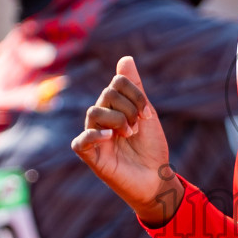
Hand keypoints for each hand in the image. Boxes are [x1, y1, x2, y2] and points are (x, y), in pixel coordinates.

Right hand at [71, 56, 181, 226]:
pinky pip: (82, 140)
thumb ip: (135, 88)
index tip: (147, 115)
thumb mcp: (147, 114)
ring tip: (129, 135)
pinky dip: (94, 134)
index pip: (117, 84)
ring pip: (94, 112)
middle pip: (107, 95)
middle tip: (138, 128)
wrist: (156, 179)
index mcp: (115, 107)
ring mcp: (94, 136)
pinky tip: (110, 137)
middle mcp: (101, 118)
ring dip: (118, 121)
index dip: (135, 95)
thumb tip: (125, 59)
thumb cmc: (151, 148)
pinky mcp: (90, 155)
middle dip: (129, 108)